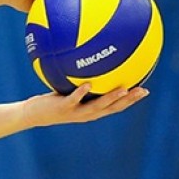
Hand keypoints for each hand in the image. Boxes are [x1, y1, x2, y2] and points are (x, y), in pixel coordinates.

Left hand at [22, 84, 148, 127]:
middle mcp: (87, 114)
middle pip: (113, 108)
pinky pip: (74, 99)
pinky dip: (81, 93)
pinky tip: (88, 84)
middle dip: (129, 100)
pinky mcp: (63, 108)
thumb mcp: (68, 90)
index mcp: (91, 110)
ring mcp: (76, 112)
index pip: (115, 107)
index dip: (131, 100)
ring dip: (111, 98)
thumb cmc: (52, 101)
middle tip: (142, 90)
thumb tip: (88, 63)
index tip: (145, 90)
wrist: (34, 114)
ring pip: (97, 106)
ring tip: (123, 89)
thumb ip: (79, 81)